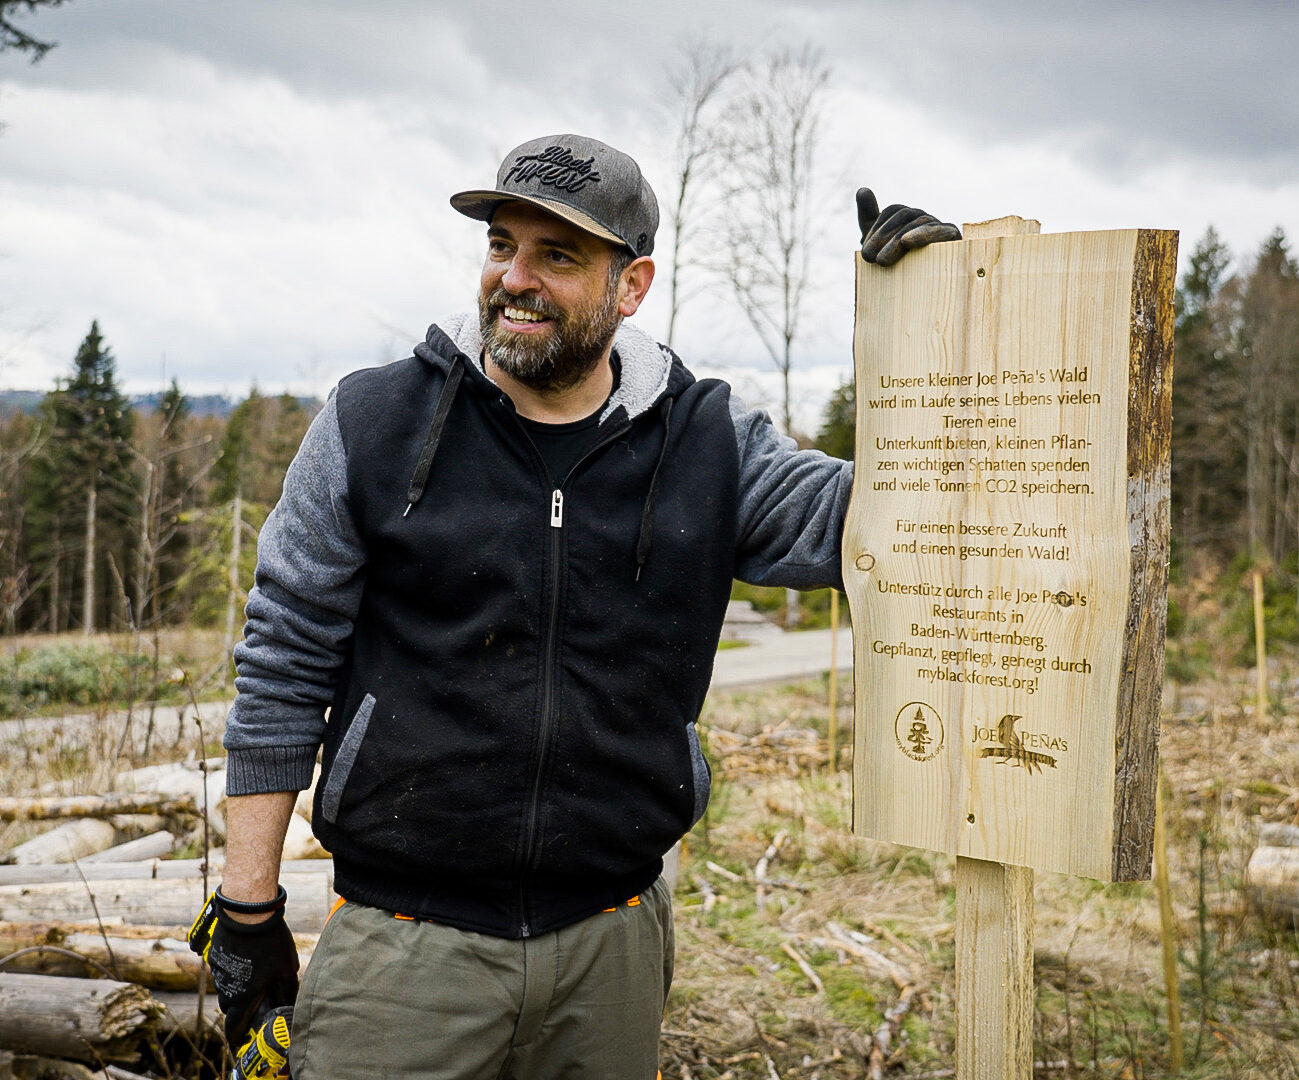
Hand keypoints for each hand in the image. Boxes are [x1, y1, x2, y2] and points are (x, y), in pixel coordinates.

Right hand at [206, 904, 299, 1047]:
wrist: (248, 912)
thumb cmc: (269, 943)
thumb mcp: (286, 969)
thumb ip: (287, 991)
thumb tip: (291, 1006)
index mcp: (242, 998)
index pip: (234, 1028)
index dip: (237, 1038)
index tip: (240, 1042)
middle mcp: (226, 988)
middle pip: (230, 1007)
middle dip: (240, 1009)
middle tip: (255, 1002)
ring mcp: (218, 970)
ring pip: (226, 986)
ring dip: (237, 986)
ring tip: (255, 975)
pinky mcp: (216, 953)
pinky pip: (224, 968)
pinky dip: (234, 969)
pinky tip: (248, 956)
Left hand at [857, 188, 960, 265]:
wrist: (917, 296)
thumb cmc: (896, 269)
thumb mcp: (878, 244)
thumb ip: (869, 217)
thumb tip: (862, 189)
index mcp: (908, 217)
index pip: (892, 212)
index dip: (876, 229)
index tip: (865, 252)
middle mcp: (925, 218)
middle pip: (904, 216)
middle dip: (882, 236)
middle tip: (868, 257)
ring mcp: (941, 226)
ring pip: (919, 223)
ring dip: (896, 240)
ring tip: (881, 261)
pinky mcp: (954, 237)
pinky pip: (942, 230)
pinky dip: (924, 233)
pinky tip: (907, 241)